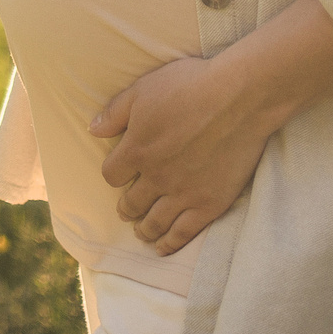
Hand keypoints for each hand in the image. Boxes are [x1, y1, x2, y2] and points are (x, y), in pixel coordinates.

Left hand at [89, 54, 272, 255]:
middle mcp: (155, 177)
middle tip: (127, 212)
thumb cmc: (190, 86)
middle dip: (127, 208)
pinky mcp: (210, 204)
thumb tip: (92, 130)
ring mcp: (183, 194)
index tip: (120, 176)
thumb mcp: (143, 89)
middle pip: (132, 203)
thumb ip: (115, 113)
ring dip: (144, 230)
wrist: (239, 98)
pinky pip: (183, 233)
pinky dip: (170, 244)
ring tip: (142, 232)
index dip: (114, 176)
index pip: (111, 175)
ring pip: (154, 222)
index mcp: (136, 149)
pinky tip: (163, 247)